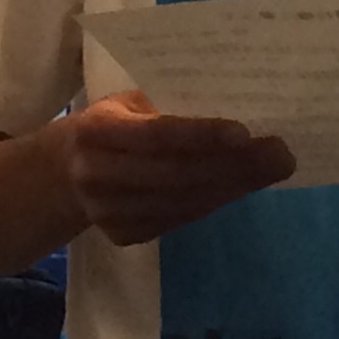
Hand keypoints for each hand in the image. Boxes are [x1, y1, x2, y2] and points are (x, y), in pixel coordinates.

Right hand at [54, 89, 295, 246]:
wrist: (56, 176)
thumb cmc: (110, 122)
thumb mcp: (127, 103)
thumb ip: (168, 105)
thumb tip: (241, 101)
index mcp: (96, 130)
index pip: (155, 135)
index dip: (200, 136)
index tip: (245, 132)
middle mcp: (97, 175)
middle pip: (176, 174)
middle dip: (235, 165)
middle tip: (282, 153)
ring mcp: (107, 213)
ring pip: (183, 201)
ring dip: (234, 185)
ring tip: (274, 167)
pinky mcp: (122, 236)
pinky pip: (179, 218)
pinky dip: (215, 201)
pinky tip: (243, 185)